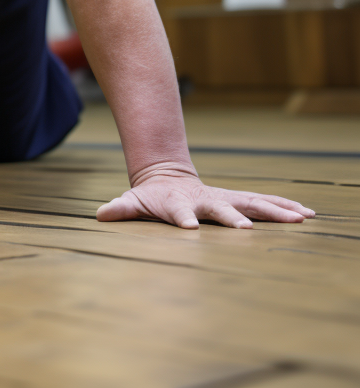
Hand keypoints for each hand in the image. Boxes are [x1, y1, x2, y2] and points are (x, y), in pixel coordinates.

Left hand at [96, 162, 314, 229]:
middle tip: (245, 228)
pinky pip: (262, 203)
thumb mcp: (132, 202)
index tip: (190, 228)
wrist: (166, 177)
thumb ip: (119, 208)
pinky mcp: (236, 200)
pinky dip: (283, 207)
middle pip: (221, 208)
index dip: (183, 219)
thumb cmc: (149, 196)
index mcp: (178, 204)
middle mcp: (205, 200)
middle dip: (232, 217)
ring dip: (273, 211)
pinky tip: (306, 213)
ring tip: (299, 218)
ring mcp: (222, 199)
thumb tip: (100, 215)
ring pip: (250, 203)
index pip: (180, 213)